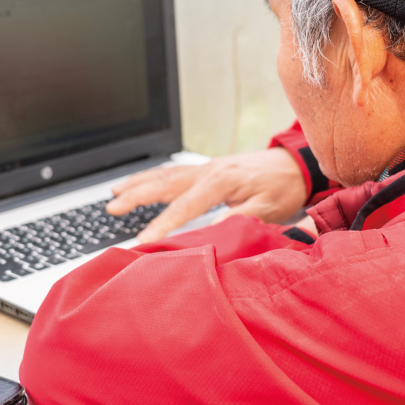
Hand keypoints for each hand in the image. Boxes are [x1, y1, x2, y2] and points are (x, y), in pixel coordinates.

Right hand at [106, 148, 306, 242]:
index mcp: (222, 181)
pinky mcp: (206, 170)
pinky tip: (137, 183)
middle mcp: (208, 171)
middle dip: (136, 196)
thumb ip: (240, 219)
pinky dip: (151, 178)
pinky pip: (172, 173)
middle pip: (164, 184)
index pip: (184, 207)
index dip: (162, 225)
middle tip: (111, 208)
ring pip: (164, 176)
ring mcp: (205, 168)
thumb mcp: (268, 208)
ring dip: (137, 184)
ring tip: (113, 194)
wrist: (293, 164)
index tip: (143, 240)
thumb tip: (213, 231)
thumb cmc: (282, 188)